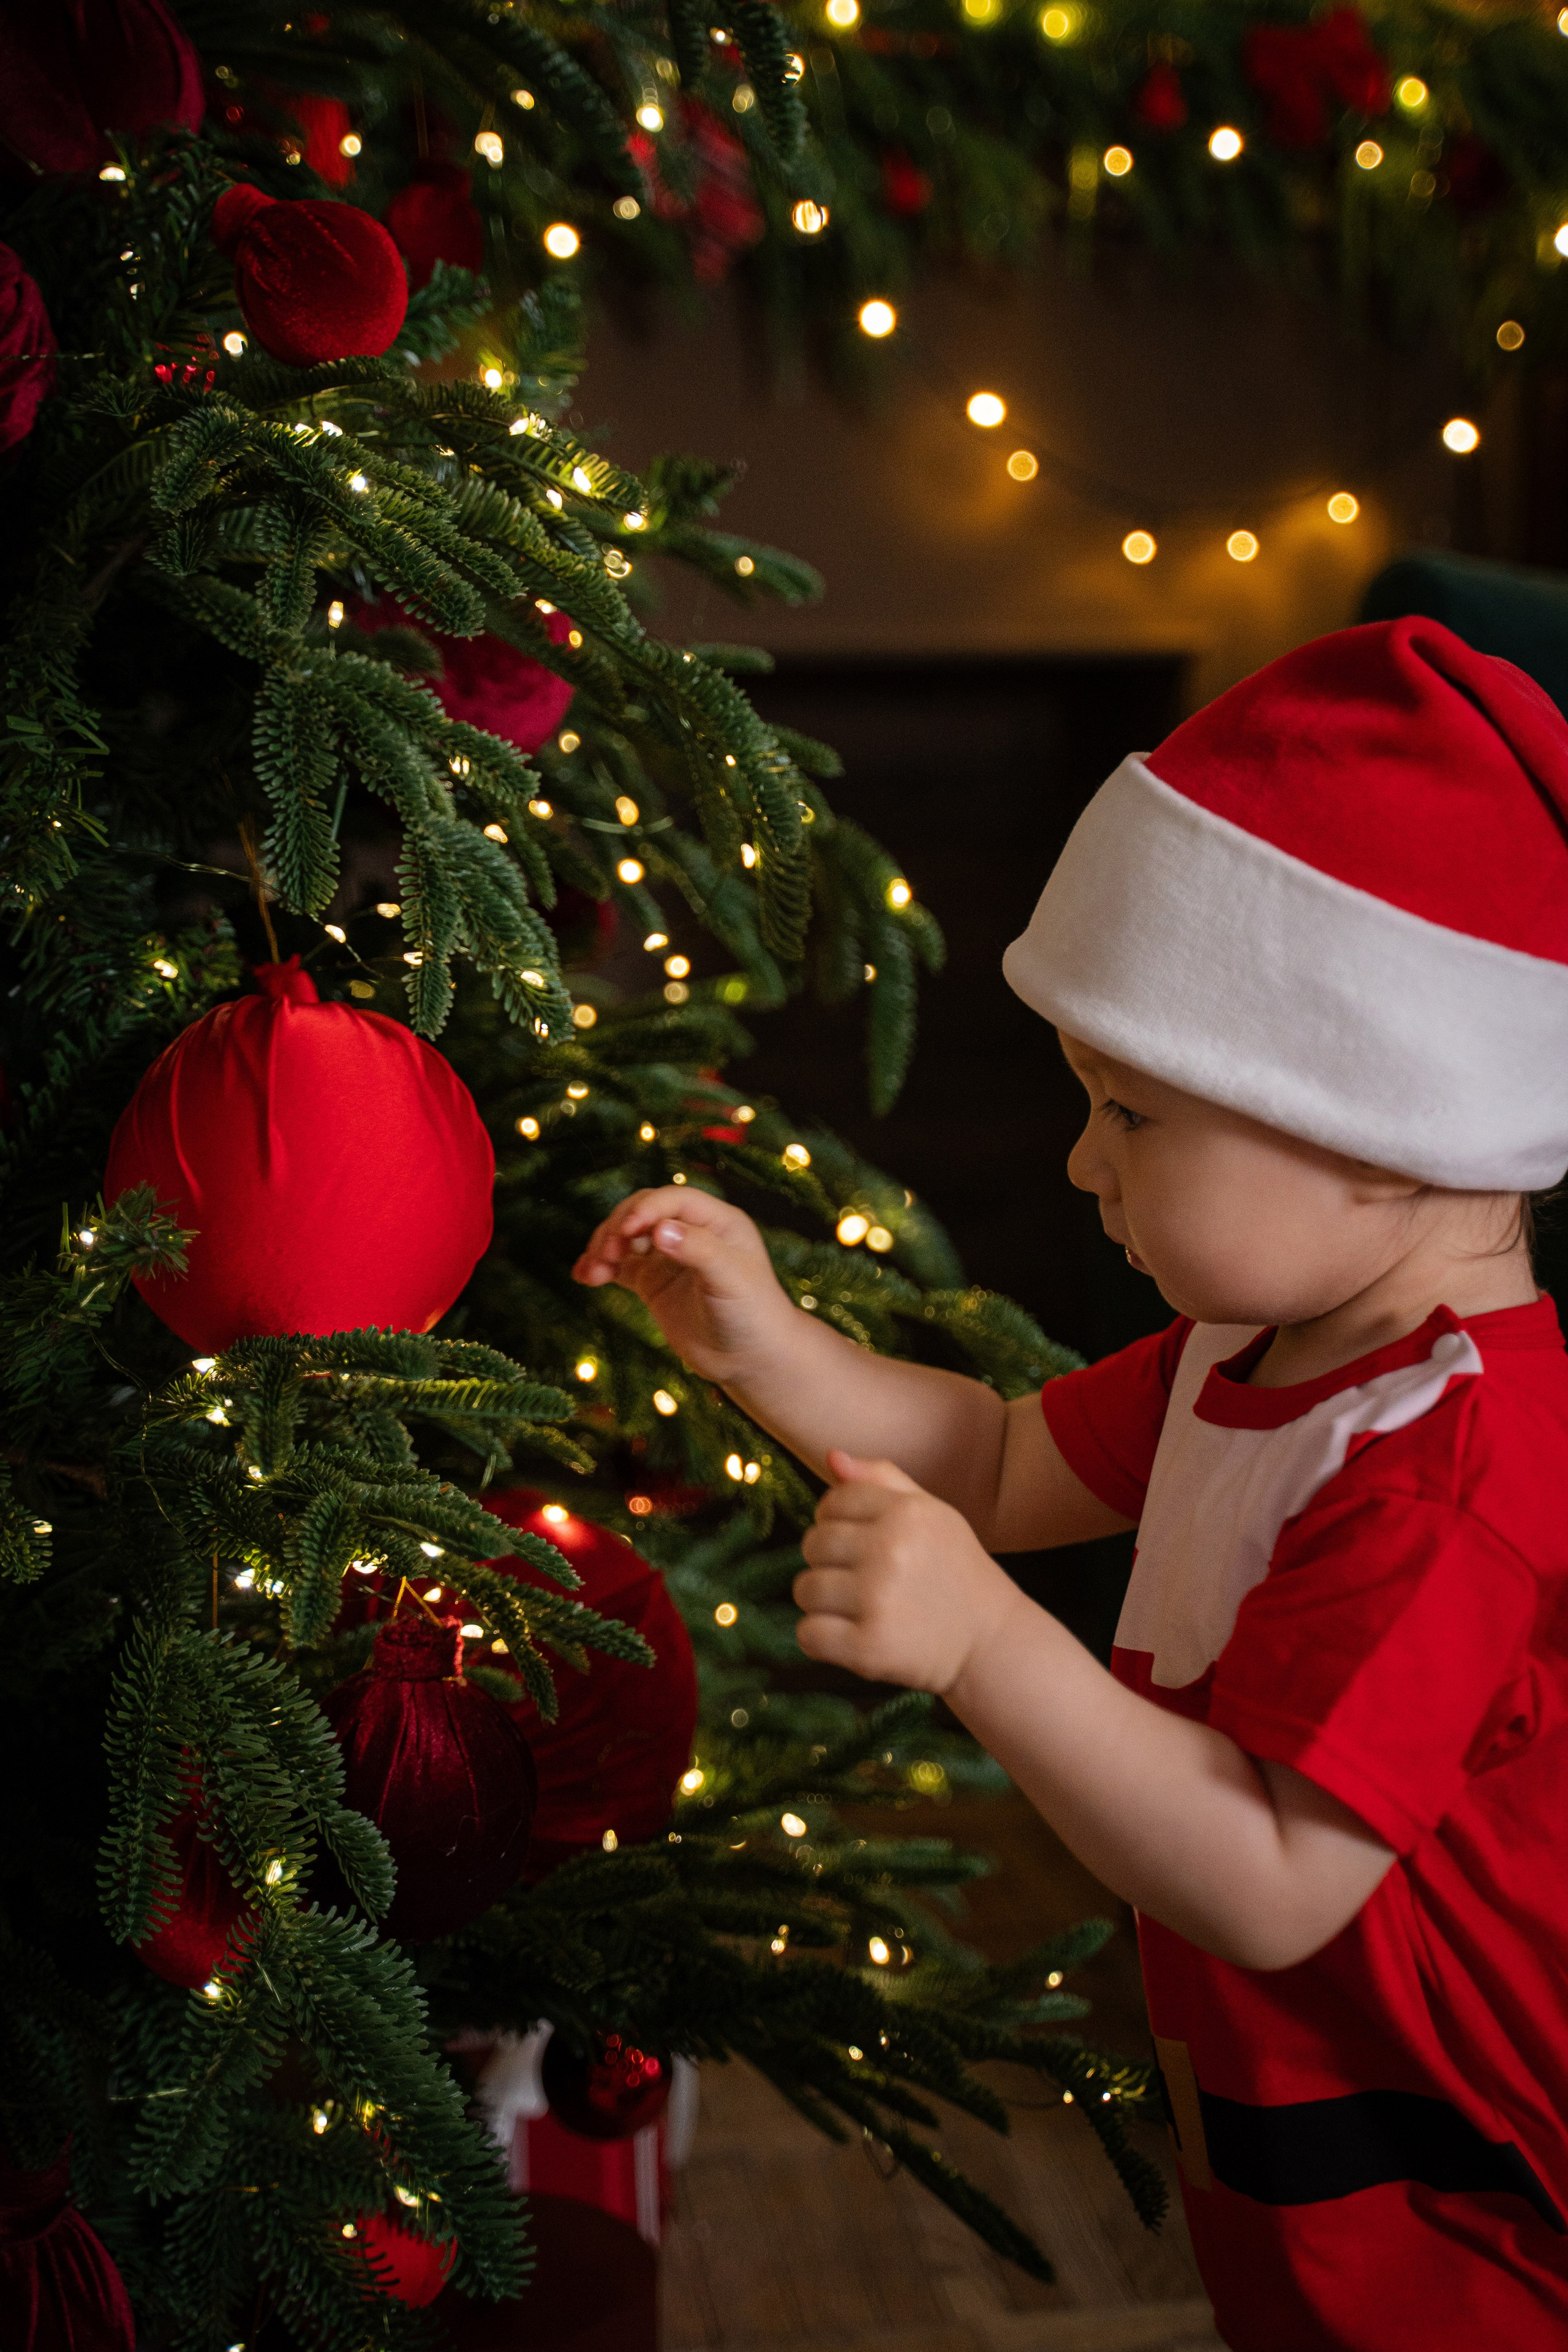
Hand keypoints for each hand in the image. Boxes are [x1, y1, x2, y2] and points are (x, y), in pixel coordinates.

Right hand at [571, 1186, 797, 1383]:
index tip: (627, 1230)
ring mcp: (668, 1257)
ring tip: (593, 1269)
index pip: (673, 1200)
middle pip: (643, 1212)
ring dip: (605, 1246)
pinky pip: (619, 1266)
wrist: (750, 1360)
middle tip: (606, 1252)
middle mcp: (691, 1232)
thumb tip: (659, 1229)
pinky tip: (584, 1276)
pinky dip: (600, 1267)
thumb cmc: (753, 1315)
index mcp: (717, 1222)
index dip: (647, 1209)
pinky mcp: (652, 1281)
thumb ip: (698, 1250)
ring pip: (626, 1237)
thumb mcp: (731, 1279)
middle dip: (620, 1226)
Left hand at [794, 1451, 1021, 1693]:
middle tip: (863, 1580)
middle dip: (829, 1562)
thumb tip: (832, 1457)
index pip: (832, 1503)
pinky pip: (807, 1634)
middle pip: (813, 1544)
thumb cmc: (954, 1570)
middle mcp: (890, 1551)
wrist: (991, 1640)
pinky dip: (820, 1639)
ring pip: (805, 1589)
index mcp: (905, 1512)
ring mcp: (878, 1600)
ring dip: (823, 1602)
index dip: (837, 1523)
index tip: (860, 1544)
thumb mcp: (931, 1513)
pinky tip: (850, 1636)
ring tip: (859, 1608)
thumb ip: (882, 1479)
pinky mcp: (869, 1648)